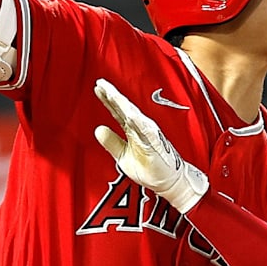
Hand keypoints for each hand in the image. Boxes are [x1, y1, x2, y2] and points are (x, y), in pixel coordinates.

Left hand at [93, 79, 208, 211]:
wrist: (169, 182)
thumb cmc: (149, 168)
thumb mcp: (123, 156)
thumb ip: (112, 142)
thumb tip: (98, 129)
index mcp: (132, 130)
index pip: (118, 112)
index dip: (107, 100)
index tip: (97, 88)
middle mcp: (141, 128)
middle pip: (124, 109)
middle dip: (113, 95)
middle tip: (100, 83)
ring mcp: (149, 134)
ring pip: (133, 115)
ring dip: (123, 104)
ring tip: (111, 93)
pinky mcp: (156, 143)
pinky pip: (145, 130)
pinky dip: (137, 120)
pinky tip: (128, 112)